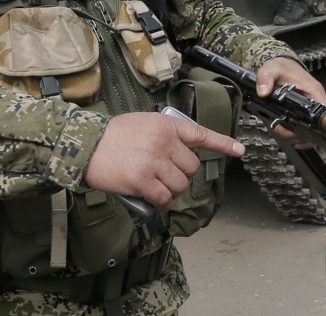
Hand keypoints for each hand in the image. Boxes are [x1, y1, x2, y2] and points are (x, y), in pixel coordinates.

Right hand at [84, 112, 244, 210]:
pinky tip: (152, 199)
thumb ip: (163, 134)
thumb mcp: (143, 123)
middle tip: (164, 175)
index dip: (222, 143)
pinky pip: (164, 198)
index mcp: (165, 125)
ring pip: (179, 185)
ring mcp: (154, 161)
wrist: (86, 145)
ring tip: (154, 186)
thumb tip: (178, 154)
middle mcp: (163, 142)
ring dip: (170, 191)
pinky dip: (161, 203)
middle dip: (181, 175)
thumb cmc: (112, 136)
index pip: (200, 134)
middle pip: (191, 168)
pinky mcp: (142, 180)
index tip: (239, 150)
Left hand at [255, 57, 325, 148]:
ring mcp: (311, 108)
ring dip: (297, 136)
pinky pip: (306, 130)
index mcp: (314, 91)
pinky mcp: (305, 112)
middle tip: (282, 130)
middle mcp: (316, 100)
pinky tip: (288, 135)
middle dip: (299, 133)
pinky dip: (297, 135)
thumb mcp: (272, 68)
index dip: (318, 126)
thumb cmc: (282, 66)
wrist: (283, 65)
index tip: (301, 130)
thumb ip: (266, 77)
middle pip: (317, 127)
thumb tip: (263, 91)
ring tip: (281, 131)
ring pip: (312, 131)